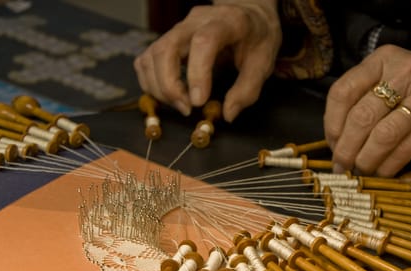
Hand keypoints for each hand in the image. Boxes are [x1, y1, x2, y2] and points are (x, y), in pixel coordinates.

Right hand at [134, 0, 281, 121]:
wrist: (248, 15)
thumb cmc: (256, 39)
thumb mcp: (264, 63)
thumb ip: (247, 90)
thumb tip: (227, 114)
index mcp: (228, 22)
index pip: (203, 42)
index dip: (197, 73)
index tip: (198, 102)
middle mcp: (197, 21)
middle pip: (167, 47)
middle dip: (170, 85)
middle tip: (186, 109)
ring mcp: (179, 28)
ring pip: (152, 55)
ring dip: (159, 87)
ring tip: (180, 105)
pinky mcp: (168, 38)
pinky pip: (146, 60)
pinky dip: (151, 82)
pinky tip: (168, 96)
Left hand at [324, 44, 410, 176]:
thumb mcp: (394, 77)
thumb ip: (365, 97)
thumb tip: (336, 138)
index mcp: (383, 59)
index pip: (342, 92)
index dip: (331, 123)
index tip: (331, 143)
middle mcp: (404, 72)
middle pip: (361, 117)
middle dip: (346, 148)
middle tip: (341, 165)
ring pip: (382, 136)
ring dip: (365, 160)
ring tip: (359, 171)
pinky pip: (405, 150)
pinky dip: (388, 166)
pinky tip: (382, 172)